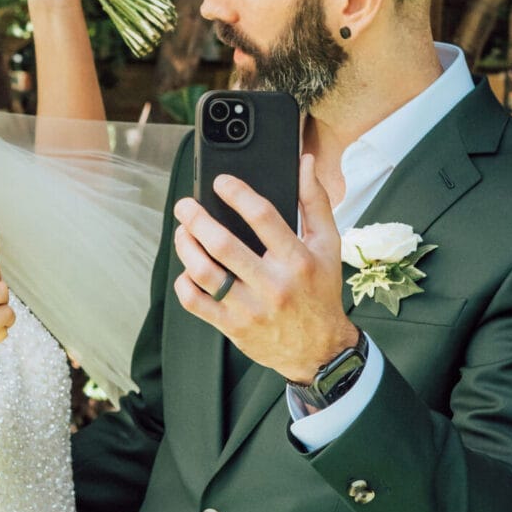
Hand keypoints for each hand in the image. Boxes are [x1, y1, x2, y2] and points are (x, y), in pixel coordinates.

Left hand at [172, 156, 357, 384]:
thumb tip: (305, 162)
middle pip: (223, 245)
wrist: (319, 349)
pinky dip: (184, 282)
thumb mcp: (328, 245)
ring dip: (186, 247)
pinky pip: (196, 302)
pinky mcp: (233, 327)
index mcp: (297, 259)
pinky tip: (187, 269)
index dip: (237, 193)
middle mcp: (273, 284)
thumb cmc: (320, 290)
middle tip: (184, 206)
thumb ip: (315, 201)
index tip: (219, 181)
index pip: (263, 217)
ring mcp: (250, 308)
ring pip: (204, 272)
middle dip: (196, 219)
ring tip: (182, 232)